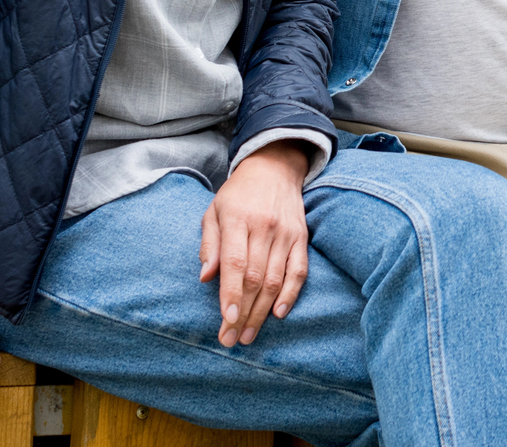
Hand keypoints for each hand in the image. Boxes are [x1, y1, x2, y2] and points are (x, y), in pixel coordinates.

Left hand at [200, 142, 311, 346]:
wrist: (275, 167)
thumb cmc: (238, 194)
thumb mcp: (213, 211)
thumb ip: (209, 244)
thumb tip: (205, 278)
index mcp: (238, 219)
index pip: (235, 262)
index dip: (231, 294)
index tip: (226, 320)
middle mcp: (264, 227)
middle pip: (255, 277)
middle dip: (243, 312)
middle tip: (232, 339)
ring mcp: (286, 233)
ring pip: (275, 279)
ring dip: (262, 311)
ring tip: (249, 334)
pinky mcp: (301, 237)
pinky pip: (299, 271)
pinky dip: (291, 294)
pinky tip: (278, 314)